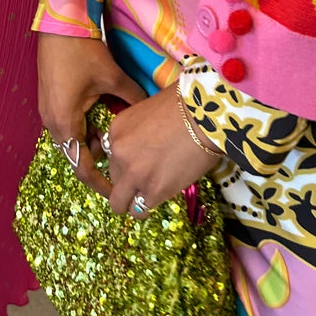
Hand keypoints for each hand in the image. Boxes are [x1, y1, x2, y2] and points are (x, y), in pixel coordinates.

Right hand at [38, 32, 145, 198]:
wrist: (58, 25)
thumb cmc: (83, 51)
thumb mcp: (113, 78)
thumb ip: (133, 100)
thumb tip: (151, 115)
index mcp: (66, 123)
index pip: (83, 167)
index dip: (102, 184)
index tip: (120, 193)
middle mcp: (53, 123)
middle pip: (78, 155)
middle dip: (101, 159)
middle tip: (126, 161)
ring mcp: (49, 112)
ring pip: (74, 139)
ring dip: (94, 140)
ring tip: (118, 136)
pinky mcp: (50, 102)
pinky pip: (69, 125)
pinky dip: (86, 127)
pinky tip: (104, 116)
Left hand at [107, 84, 222, 215]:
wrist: (203, 116)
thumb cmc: (182, 106)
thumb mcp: (147, 112)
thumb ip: (137, 132)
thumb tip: (144, 147)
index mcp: (116, 130)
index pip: (111, 156)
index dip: (126, 160)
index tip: (140, 161)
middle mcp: (118, 153)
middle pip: (114, 177)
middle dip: (129, 179)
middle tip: (149, 176)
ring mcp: (134, 174)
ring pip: (119, 203)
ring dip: (132, 201)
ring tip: (148, 196)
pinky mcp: (153, 191)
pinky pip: (141, 210)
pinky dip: (150, 205)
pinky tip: (162, 195)